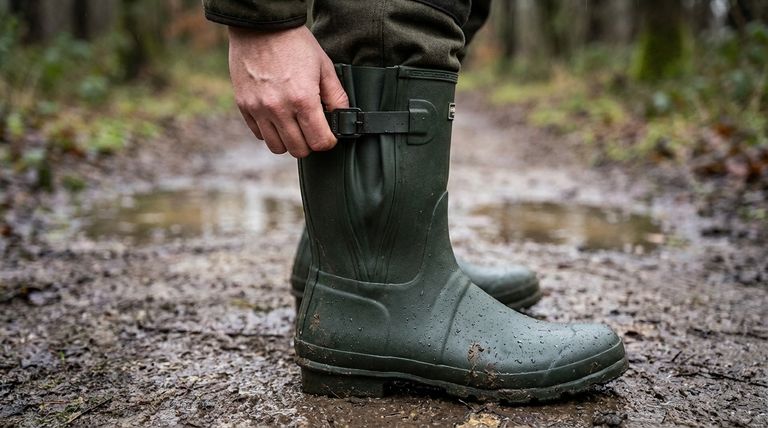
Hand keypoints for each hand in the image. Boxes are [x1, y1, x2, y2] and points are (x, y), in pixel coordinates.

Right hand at [228, 26, 348, 157]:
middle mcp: (279, 108)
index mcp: (303, 99)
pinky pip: (259, 134)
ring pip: (277, 147)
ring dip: (289, 141)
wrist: (261, 26)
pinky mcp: (244, 106)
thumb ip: (336, 97)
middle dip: (310, 143)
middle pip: (298, 150)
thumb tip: (341, 120)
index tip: (329, 133)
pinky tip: (277, 117)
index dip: (328, 141)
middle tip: (312, 128)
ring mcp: (258, 109)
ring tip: (294, 125)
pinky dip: (270, 131)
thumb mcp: (324, 67)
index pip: (320, 142)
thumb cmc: (295, 44)